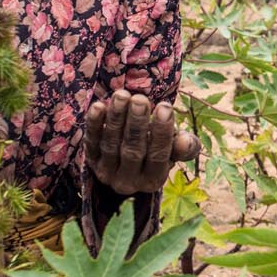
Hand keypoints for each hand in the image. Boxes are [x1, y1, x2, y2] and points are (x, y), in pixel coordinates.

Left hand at [83, 89, 199, 194]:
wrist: (124, 167)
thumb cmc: (156, 152)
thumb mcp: (173, 152)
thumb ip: (184, 147)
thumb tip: (185, 141)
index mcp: (153, 180)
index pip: (158, 156)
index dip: (162, 132)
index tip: (165, 106)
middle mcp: (128, 181)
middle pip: (133, 151)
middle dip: (136, 123)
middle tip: (140, 99)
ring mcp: (107, 173)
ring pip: (111, 144)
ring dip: (116, 118)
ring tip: (122, 95)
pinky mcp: (91, 161)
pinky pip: (91, 142)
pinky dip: (94, 124)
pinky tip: (99, 106)